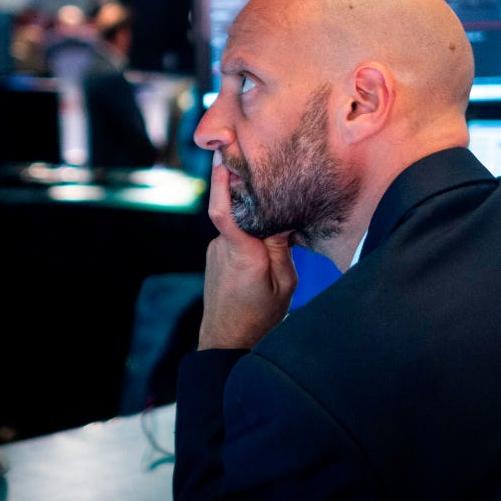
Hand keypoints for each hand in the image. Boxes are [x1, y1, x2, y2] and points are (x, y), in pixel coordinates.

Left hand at [197, 154, 297, 349]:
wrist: (227, 340)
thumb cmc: (259, 316)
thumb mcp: (284, 283)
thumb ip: (281, 247)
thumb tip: (282, 216)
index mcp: (242, 252)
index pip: (222, 212)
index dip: (220, 184)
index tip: (222, 161)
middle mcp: (222, 247)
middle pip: (236, 209)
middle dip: (252, 196)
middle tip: (273, 182)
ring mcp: (215, 251)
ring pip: (239, 224)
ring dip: (255, 222)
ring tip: (277, 225)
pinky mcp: (215, 256)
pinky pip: (234, 236)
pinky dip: (249, 235)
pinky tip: (264, 245)